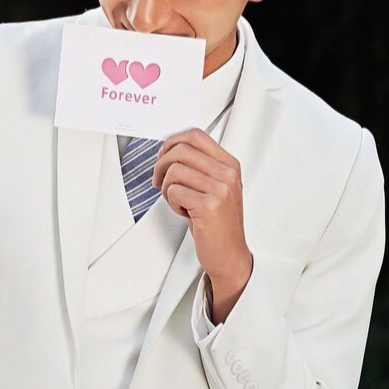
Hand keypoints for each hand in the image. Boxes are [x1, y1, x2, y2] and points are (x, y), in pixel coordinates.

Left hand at [152, 127, 252, 320]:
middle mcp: (227, 173)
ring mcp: (220, 189)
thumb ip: (199, 165)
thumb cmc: (218, 221)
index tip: (163, 155)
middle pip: (180, 150)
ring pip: (174, 171)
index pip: (195, 135)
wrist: (229, 254)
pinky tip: (185, 212)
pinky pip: (173, 191)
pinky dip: (171, 202)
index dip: (172, 142)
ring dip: (167, 188)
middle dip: (161, 164)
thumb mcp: (215, 186)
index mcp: (229, 164)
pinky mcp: (209, 205)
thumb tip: (169, 147)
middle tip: (159, 180)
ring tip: (179, 201)